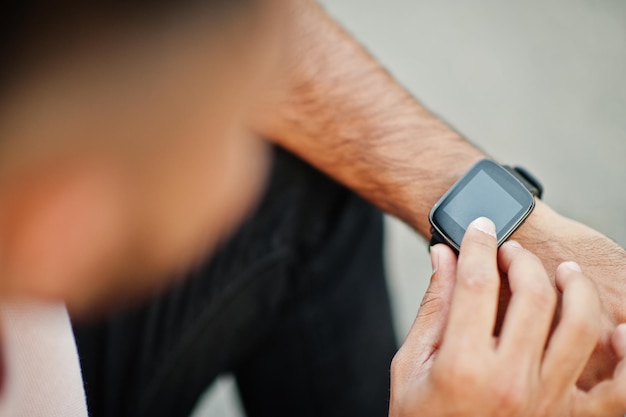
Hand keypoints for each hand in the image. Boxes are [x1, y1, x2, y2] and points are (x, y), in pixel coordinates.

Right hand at [390, 217, 625, 416]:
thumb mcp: (411, 363)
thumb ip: (433, 307)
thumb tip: (444, 256)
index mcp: (463, 366)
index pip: (478, 284)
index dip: (479, 246)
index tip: (480, 228)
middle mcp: (509, 382)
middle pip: (534, 296)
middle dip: (521, 258)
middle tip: (509, 250)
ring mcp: (544, 401)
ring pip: (580, 326)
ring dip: (574, 287)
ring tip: (560, 271)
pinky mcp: (564, 416)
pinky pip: (616, 390)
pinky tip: (615, 329)